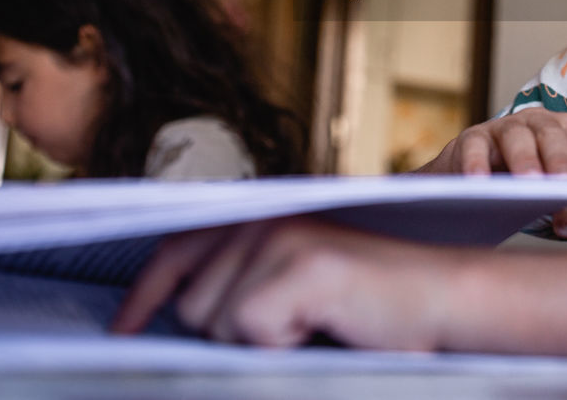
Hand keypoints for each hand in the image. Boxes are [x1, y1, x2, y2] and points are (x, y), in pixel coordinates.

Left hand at [112, 218, 460, 348]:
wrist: (445, 299)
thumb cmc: (373, 309)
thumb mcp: (296, 290)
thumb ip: (245, 288)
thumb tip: (179, 322)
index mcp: (260, 220)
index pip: (175, 250)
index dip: (144, 295)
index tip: (122, 331)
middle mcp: (264, 219)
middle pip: (191, 306)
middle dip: (228, 337)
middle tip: (295, 329)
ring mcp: (282, 238)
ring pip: (214, 323)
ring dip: (258, 344)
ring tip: (313, 326)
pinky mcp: (302, 265)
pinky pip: (249, 329)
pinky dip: (282, 346)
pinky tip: (324, 327)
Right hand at [417, 108, 566, 237]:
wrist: (477, 184)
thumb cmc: (524, 183)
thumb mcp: (553, 187)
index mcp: (561, 130)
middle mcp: (534, 122)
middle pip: (551, 135)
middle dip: (559, 162)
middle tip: (561, 190)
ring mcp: (501, 127)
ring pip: (516, 136)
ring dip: (524, 160)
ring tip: (527, 186)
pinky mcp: (471, 138)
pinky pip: (474, 147)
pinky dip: (476, 164)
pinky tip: (479, 185)